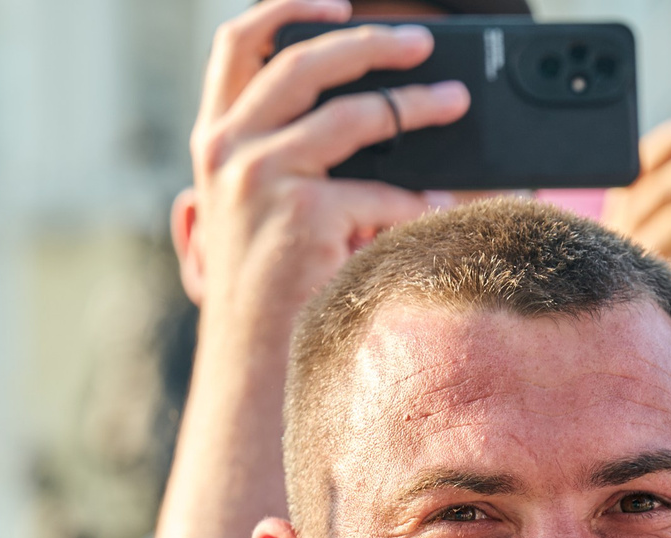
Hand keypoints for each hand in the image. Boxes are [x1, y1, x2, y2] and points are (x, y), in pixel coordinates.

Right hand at [169, 0, 469, 337]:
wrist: (252, 368)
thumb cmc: (271, 293)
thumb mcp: (262, 211)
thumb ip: (291, 157)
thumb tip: (376, 114)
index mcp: (215, 140)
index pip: (238, 45)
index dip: (287, 10)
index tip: (338, 2)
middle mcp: (228, 150)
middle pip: (304, 62)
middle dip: (371, 43)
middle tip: (423, 42)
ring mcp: (261, 181)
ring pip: (355, 116)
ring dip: (415, 104)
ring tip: (455, 102)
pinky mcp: (301, 216)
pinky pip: (382, 194)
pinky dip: (418, 203)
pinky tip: (441, 213)